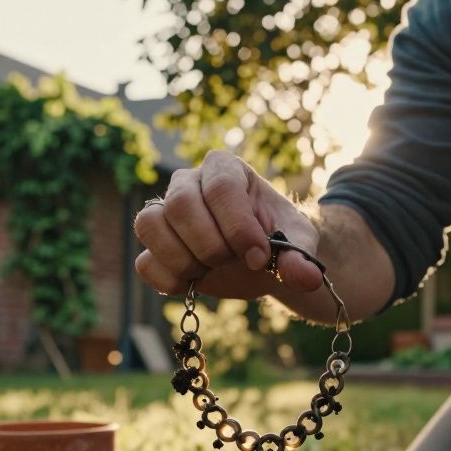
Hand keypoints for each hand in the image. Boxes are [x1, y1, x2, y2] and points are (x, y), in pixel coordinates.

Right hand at [133, 150, 322, 298]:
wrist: (261, 261)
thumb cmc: (277, 240)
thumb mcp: (298, 244)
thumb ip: (300, 258)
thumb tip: (306, 278)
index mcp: (225, 168)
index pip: (219, 187)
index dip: (238, 227)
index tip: (259, 258)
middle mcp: (188, 182)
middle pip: (179, 204)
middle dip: (209, 244)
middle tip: (232, 262)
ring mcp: (165, 212)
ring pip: (149, 224)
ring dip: (183, 259)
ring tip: (211, 270)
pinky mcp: (154, 246)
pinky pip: (144, 262)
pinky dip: (169, 280)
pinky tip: (195, 282)